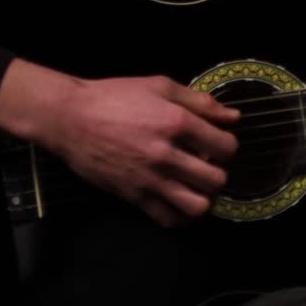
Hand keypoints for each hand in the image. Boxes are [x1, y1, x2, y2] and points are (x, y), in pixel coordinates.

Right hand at [47, 75, 240, 227]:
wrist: (71, 118)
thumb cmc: (115, 97)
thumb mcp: (160, 86)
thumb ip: (200, 102)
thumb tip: (234, 117)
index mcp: (177, 123)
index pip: (227, 147)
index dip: (227, 146)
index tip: (216, 144)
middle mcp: (167, 155)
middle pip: (217, 180)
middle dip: (218, 172)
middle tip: (206, 165)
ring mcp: (150, 179)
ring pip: (198, 206)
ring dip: (204, 198)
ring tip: (195, 186)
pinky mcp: (134, 196)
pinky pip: (170, 219)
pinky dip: (181, 216)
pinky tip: (178, 200)